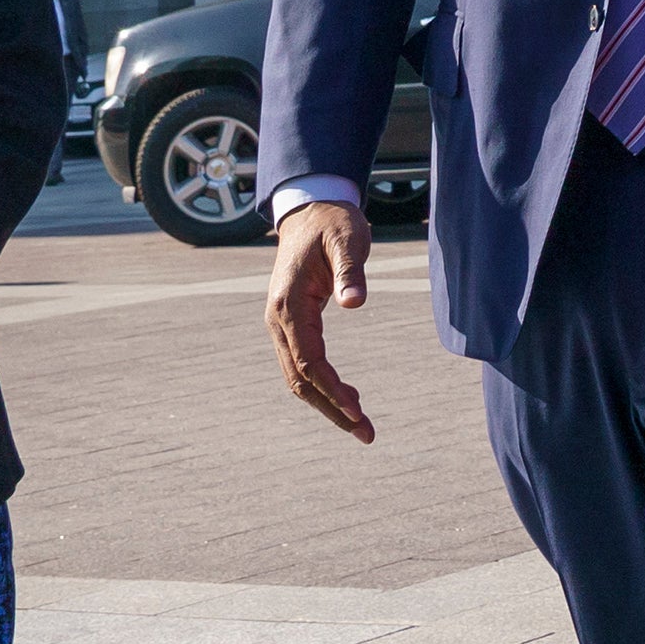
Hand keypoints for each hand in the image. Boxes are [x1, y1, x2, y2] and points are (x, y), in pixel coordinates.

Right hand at [264, 201, 376, 442]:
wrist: (311, 209)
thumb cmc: (333, 223)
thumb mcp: (347, 240)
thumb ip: (350, 271)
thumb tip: (356, 302)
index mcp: (289, 304)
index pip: (309, 360)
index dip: (333, 389)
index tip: (359, 411)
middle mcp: (278, 319)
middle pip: (300, 379)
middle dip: (332, 409)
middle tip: (366, 434)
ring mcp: (280, 323)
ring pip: (298, 376)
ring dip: (326, 403)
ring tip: (361, 425)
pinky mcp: (290, 323)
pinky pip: (302, 363)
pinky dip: (322, 385)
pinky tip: (348, 397)